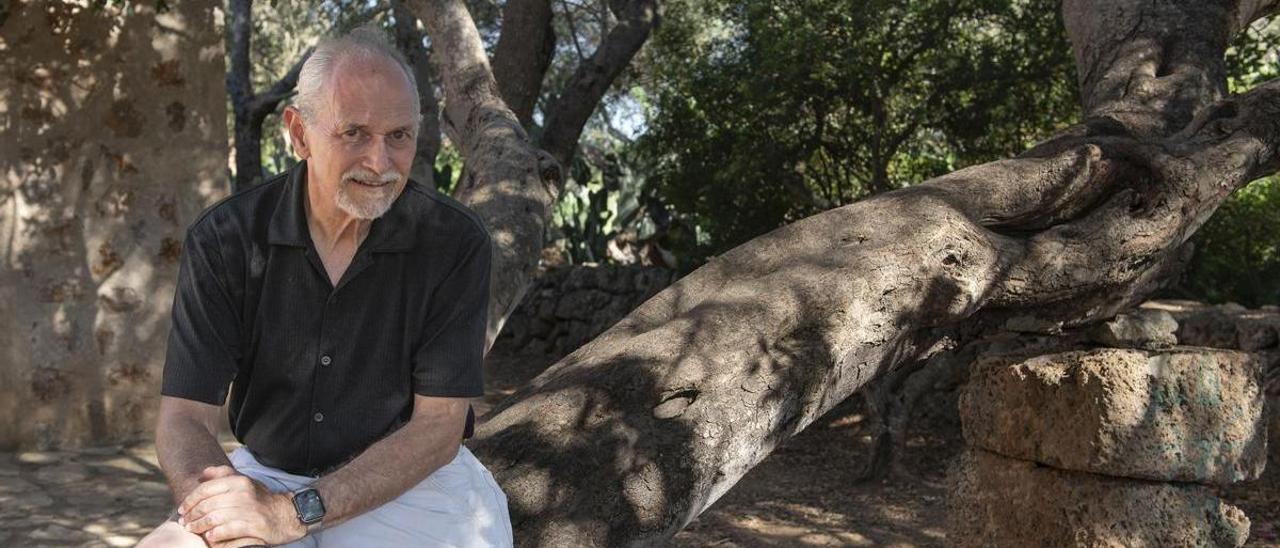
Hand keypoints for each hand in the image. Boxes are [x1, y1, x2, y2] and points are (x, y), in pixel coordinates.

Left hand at [178, 465, 305, 546]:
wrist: (286, 514)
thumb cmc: (259, 499)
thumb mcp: (244, 482)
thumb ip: (223, 475)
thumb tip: (202, 475)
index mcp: (239, 481)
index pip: (206, 490)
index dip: (190, 500)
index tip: (182, 509)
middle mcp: (244, 493)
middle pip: (207, 506)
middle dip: (192, 516)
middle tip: (185, 523)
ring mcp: (249, 510)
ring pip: (214, 519)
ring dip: (199, 527)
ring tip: (194, 530)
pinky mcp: (254, 526)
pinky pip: (227, 532)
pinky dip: (215, 536)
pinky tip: (210, 538)